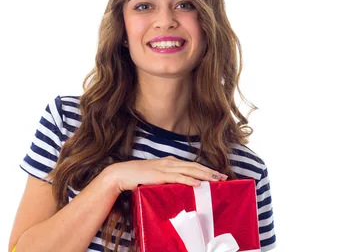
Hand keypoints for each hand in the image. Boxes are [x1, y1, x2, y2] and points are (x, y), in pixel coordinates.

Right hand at [102, 156, 227, 192]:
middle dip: (210, 172)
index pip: (192, 165)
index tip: (218, 174)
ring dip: (204, 175)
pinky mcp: (160, 175)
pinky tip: (198, 183)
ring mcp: (165, 168)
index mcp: (170, 161)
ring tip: (216, 180)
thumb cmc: (138, 176)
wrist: (123, 173)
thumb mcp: (156, 175)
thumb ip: (167, 177)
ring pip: (190, 171)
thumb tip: (179, 185)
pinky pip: (177, 177)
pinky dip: (189, 180)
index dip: (206, 169)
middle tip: (224, 177)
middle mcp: (170, 162)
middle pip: (194, 166)